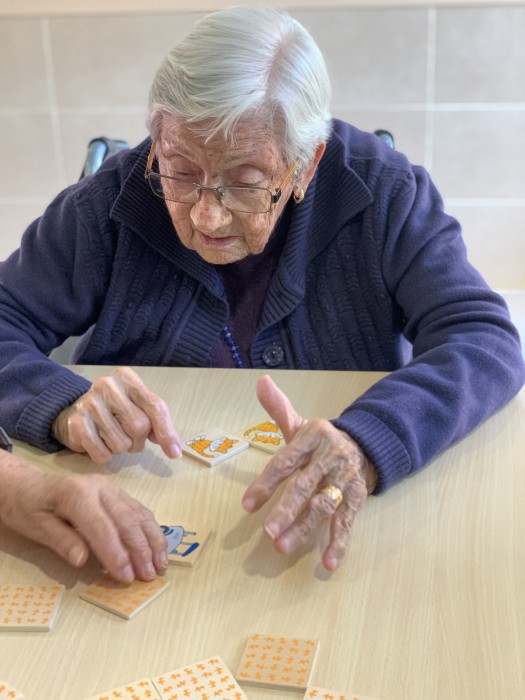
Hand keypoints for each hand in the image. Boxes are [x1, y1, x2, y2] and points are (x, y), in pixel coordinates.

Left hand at [0, 452, 167, 581]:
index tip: (127, 577)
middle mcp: (99, 488)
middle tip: (149, 576)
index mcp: (77, 494)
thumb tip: (83, 561)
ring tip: (160, 564)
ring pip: (139, 513)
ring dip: (153, 540)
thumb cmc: (29, 507)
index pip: (102, 527)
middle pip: (127, 520)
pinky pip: (139, 510)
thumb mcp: (36, 527)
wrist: (29, 485)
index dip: (117, 554)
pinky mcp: (117, 494)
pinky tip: (157, 547)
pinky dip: (150, 530)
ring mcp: (111, 489)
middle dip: (141, 550)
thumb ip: (62, 542)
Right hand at [52, 367, 181, 462]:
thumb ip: (156, 421)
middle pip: (139, 426)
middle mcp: (107, 385)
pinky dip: (105, 455)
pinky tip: (99, 443)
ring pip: (121, 443)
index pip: (155, 407)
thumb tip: (173, 447)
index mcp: (127, 378)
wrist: (74, 410)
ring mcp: (89, 402)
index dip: (166, 432)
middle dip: (138, 441)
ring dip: (120, 448)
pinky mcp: (76, 422)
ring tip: (112, 437)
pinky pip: (102, 453)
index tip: (174, 453)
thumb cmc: (114, 410)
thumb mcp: (138, 406)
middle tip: (130, 438)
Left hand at [242, 375, 375, 570]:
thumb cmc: (322, 440)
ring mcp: (345, 479)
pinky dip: (339, 542)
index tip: (247, 505)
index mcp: (313, 437)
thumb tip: (260, 382)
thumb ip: (279, 408)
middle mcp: (330, 457)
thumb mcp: (301, 424)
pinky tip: (327, 563)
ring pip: (324, 505)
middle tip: (268, 531)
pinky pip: (348, 521)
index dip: (266, 483)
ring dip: (304, 528)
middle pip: (305, 485)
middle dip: (286, 509)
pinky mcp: (358, 496)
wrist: (367, 444)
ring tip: (283, 547)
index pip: (286, 461)